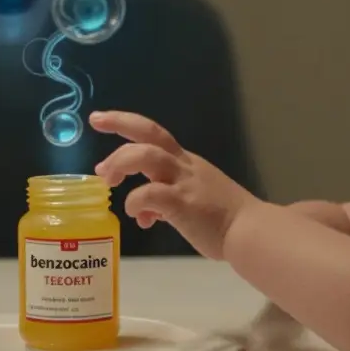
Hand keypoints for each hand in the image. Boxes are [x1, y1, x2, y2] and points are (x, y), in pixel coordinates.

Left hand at [90, 110, 262, 258]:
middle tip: (99, 159)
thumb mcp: (194, 202)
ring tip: (108, 181)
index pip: (154, 133)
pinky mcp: (183, 203)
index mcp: (186, 163)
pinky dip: (135, 202)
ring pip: (146, 155)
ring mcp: (184, 182)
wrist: (250, 231)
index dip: (124, 122)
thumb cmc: (226, 221)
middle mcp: (184, 166)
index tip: (100, 119)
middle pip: (148, 134)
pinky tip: (138, 217)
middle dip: (118, 129)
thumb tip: (147, 213)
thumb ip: (167, 202)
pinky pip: (150, 194)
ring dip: (121, 164)